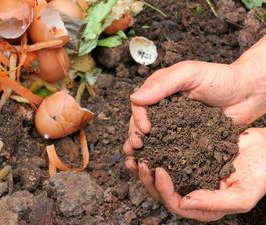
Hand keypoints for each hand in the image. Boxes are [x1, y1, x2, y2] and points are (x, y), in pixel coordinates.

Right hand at [123, 59, 265, 158]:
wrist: (248, 94)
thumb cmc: (220, 78)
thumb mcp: (190, 74)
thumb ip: (163, 84)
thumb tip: (135, 98)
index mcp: (159, 91)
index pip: (139, 105)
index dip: (138, 118)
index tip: (145, 129)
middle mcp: (163, 109)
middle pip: (140, 123)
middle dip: (135, 136)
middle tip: (137, 147)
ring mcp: (173, 125)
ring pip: (152, 138)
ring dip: (143, 149)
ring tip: (138, 161)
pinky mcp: (185, 139)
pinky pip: (170, 148)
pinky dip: (161, 157)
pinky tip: (156, 165)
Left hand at [125, 128, 265, 221]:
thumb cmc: (261, 172)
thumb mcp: (244, 193)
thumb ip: (216, 202)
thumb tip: (185, 202)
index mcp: (204, 206)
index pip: (176, 204)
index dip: (163, 190)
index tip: (158, 170)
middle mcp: (192, 192)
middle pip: (162, 192)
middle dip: (147, 179)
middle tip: (140, 161)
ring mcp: (188, 174)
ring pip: (159, 176)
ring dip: (144, 166)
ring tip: (134, 153)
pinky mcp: (186, 158)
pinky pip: (165, 156)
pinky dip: (154, 150)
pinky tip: (146, 142)